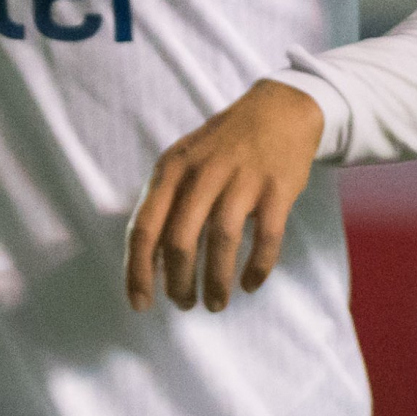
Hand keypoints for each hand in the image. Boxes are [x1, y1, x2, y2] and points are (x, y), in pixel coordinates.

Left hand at [123, 79, 326, 312]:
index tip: (140, 304)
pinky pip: (266, 238)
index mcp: (170, 170)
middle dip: (178, 282)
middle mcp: (201, 174)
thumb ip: (164, 204)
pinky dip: (257, 268)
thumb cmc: (220, 148)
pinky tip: (251, 285)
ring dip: (215, 282)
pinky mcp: (278, 189)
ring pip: (221, 243)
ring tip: (214, 304)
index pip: (143, 228)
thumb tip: (146, 260)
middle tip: (183, 304)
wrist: (278, 110)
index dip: (138, 271)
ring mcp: (241, 180)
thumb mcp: (181, 163)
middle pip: (179, 241)